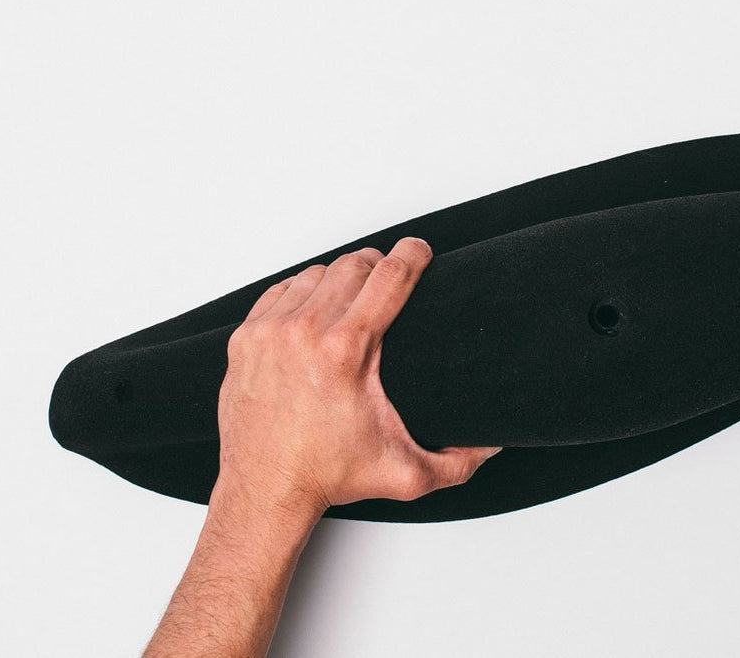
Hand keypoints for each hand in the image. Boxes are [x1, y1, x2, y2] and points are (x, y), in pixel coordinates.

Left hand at [216, 236, 502, 512]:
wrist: (265, 490)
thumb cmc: (327, 477)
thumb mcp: (405, 474)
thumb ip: (459, 461)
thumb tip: (493, 443)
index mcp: (344, 351)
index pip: (389, 275)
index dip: (413, 254)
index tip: (421, 250)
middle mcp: (302, 332)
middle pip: (353, 266)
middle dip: (378, 265)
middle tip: (391, 277)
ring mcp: (269, 332)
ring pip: (314, 275)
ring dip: (339, 277)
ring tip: (355, 292)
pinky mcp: (245, 339)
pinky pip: (280, 292)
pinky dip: (302, 292)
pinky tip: (315, 306)